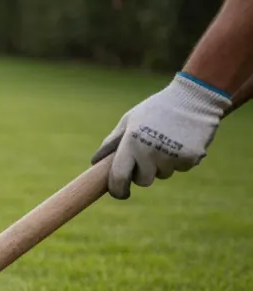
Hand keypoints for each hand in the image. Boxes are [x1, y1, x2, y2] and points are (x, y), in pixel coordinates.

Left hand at [91, 73, 230, 198]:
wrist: (195, 98)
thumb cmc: (157, 109)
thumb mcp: (130, 120)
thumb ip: (113, 142)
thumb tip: (96, 162)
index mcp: (131, 143)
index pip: (119, 177)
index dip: (117, 189)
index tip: (120, 192)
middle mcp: (150, 152)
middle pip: (143, 181)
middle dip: (144, 172)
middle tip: (150, 152)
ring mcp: (171, 156)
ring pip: (163, 174)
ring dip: (164, 164)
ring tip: (168, 140)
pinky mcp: (191, 158)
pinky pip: (181, 168)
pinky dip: (181, 159)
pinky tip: (183, 140)